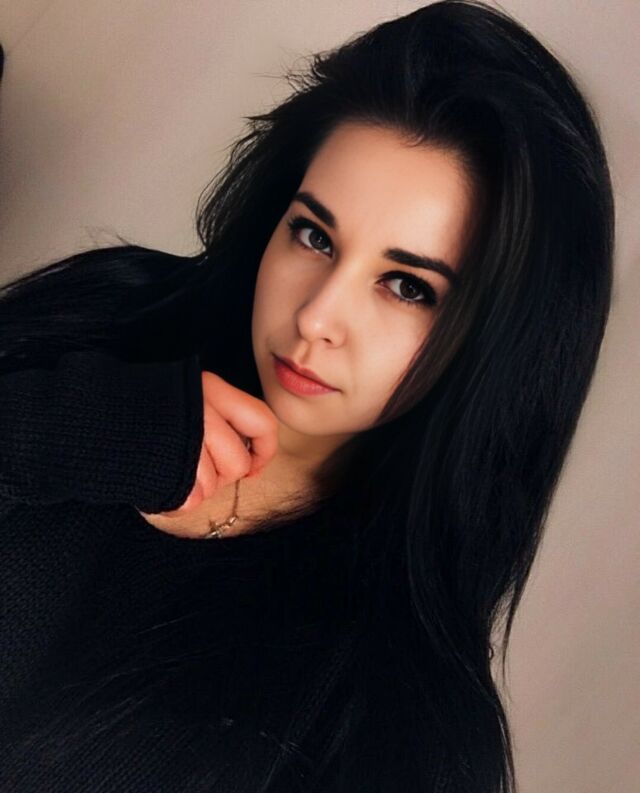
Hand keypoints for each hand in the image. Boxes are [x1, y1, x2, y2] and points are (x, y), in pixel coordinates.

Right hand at [138, 369, 277, 519]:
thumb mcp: (184, 402)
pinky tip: (159, 485)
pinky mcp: (167, 466)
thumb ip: (219, 422)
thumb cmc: (139, 415)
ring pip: (215, 483)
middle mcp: (201, 407)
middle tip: (194, 471)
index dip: (264, 452)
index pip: (263, 422)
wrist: (83, 419)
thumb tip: (252, 461)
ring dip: (195, 489)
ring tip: (169, 473)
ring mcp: (184, 437)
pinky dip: (176, 501)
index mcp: (210, 388)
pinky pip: (192, 500)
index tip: (252, 468)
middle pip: (237, 461)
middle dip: (221, 476)